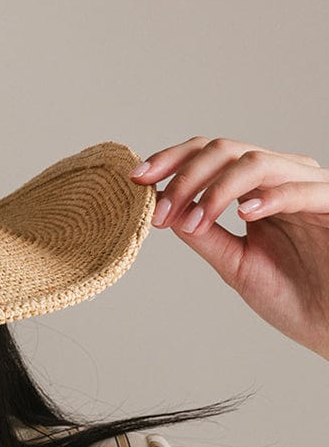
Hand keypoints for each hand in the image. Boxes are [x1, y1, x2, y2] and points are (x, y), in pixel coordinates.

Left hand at [130, 137, 328, 359]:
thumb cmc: (292, 296)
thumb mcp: (234, 263)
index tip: (137, 179)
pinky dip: (268, 197)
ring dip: (216, 189)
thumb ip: (203, 234)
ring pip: (256, 162)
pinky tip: (243, 214)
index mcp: (257, 189)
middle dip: (185, 177)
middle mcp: (282, 179)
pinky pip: (301, 190)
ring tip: (195, 220)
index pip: (210, 155)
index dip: (172, 161)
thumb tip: (164, 210)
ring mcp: (309, 188)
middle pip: (226, 150)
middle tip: (160, 211)